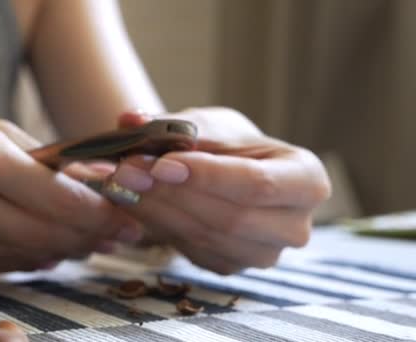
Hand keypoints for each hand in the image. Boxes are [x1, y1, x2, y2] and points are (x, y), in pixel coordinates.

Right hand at [0, 102, 139, 277]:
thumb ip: (40, 159)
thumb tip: (93, 185)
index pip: (58, 197)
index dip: (101, 212)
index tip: (128, 217)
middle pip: (47, 236)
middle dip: (90, 238)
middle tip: (116, 235)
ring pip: (23, 259)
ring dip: (61, 252)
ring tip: (84, 242)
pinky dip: (19, 259)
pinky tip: (36, 249)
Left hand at [111, 108, 330, 273]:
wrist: (228, 172)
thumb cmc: (228, 144)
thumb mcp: (210, 125)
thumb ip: (173, 124)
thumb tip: (130, 119)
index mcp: (307, 180)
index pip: (258, 185)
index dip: (208, 176)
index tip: (162, 164)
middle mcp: (294, 226)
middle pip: (231, 217)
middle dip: (172, 194)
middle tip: (125, 172)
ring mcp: (264, 254)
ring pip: (206, 237)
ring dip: (156, 210)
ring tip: (120, 183)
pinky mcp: (232, 266)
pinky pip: (192, 250)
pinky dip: (157, 225)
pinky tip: (131, 201)